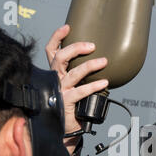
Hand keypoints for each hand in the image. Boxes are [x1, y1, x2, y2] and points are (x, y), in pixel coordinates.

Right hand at [45, 25, 108, 150]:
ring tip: (104, 61)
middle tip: (92, 46)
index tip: (68, 28)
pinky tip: (104, 83)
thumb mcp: (71, 86)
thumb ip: (78, 74)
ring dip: (90, 65)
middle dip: (76, 48)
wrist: (65, 127)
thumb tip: (98, 61)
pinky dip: (94, 86)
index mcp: (55, 73)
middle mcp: (55, 79)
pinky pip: (81, 91)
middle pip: (60, 58)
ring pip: (73, 73)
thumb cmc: (69, 104)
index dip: (57, 38)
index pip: (51, 51)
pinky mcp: (66, 102)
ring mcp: (60, 91)